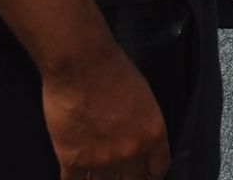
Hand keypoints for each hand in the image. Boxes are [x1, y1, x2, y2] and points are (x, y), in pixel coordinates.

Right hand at [41, 39, 170, 179]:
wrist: (81, 64)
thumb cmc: (114, 70)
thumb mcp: (144, 99)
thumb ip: (143, 125)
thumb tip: (136, 140)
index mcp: (153, 136)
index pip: (158, 170)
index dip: (149, 173)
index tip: (142, 171)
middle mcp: (131, 154)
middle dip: (127, 179)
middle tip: (119, 173)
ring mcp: (102, 161)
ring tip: (97, 173)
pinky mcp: (73, 162)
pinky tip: (75, 177)